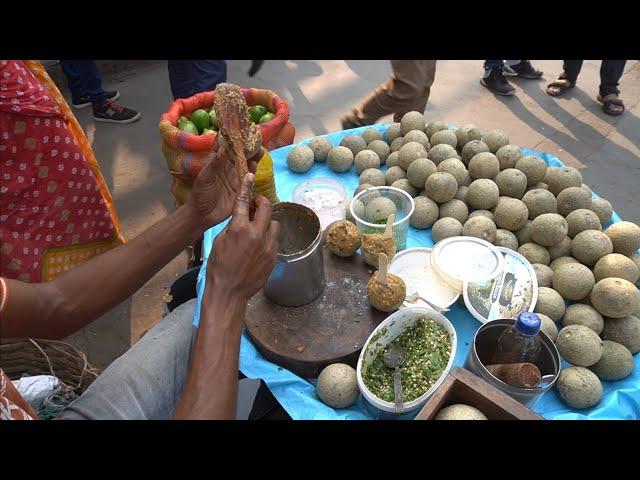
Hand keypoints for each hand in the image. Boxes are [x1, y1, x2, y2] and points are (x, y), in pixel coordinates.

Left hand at [186, 138, 260, 230]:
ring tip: (260, 151)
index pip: (226, 145)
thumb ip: (214, 164)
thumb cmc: (200, 194)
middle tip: (256, 139)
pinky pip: (249, 179)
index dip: (232, 136)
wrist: (203, 214)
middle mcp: (228, 167)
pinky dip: (252, 173)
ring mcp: (235, 178)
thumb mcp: (205, 177)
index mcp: (217, 161)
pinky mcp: (241, 189)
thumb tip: (224, 149)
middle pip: (240, 153)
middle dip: (248, 146)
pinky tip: (255, 168)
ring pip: (247, 165)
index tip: (240, 126)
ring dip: (253, 158)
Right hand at [206, 173, 279, 300]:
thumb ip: (233, 226)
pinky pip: (275, 241)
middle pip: (267, 207)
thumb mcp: (220, 241)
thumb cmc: (218, 267)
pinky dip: (268, 238)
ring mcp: (268, 246)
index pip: (244, 201)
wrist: (228, 291)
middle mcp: (256, 234)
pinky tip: (259, 245)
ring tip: (259, 228)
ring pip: (275, 224)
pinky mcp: (273, 257)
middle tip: (257, 204)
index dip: (247, 188)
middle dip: (262, 202)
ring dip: (268, 222)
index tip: (250, 177)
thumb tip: (242, 216)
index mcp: (239, 228)